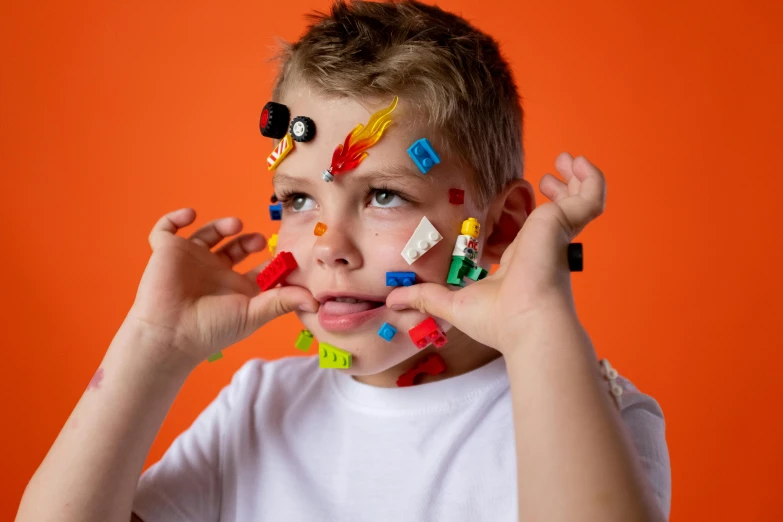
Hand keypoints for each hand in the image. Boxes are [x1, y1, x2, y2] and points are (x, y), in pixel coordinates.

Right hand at [125, 208, 318, 368]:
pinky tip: (190, 215)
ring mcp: (191, 261)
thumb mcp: (253, 314)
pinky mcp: (167, 252)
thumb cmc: (212, 329)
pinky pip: (166, 229)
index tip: (288, 255)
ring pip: (206, 234)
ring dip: (220, 225)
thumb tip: (315, 301)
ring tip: (235, 226)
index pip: (259, 268)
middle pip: (235, 248)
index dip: (273, 260)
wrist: (172, 334)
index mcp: (236, 287)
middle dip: (248, 240)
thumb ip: (283, 302)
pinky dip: (175, 218)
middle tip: (260, 240)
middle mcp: (215, 272)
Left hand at [386, 153, 606, 353]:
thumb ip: (424, 297)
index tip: (521, 197)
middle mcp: (544, 244)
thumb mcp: (453, 303)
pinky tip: (575, 161)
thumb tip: (393, 301)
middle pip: (560, 211)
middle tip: (552, 172)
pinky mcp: (564, 224)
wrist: (526, 325)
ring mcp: (557, 233)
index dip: (527, 213)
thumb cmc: (497, 321)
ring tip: (566, 160)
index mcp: (524, 258)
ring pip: (580, 199)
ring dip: (576, 177)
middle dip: (560, 188)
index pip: (531, 231)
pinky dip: (590, 178)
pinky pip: (590, 196)